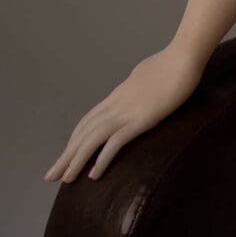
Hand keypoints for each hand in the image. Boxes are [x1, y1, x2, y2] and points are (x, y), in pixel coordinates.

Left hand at [43, 43, 204, 182]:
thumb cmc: (172, 62)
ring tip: (65, 179)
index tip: (66, 154)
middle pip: (84, 132)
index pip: (88, 120)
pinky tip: (94, 175)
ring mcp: (126, 111)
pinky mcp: (140, 119)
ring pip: (93, 139)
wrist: (183, 57)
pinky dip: (101, 159)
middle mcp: (116, 104)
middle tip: (51, 175)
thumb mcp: (146, 74)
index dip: (74, 139)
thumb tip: (136, 85)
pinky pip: (115, 142)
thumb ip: (137, 84)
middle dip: (66, 155)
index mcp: (118, 94)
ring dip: (76, 160)